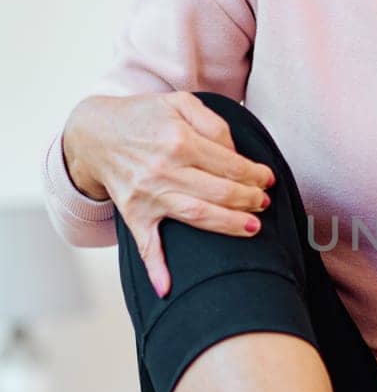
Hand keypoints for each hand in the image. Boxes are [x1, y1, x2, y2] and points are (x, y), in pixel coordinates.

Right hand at [86, 91, 276, 297]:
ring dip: (229, 225)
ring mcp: (148, 194)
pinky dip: (156, 268)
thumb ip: (213, 123)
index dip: (255, 174)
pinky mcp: (134, 213)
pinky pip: (146, 245)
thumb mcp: (180, 103)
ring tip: (253, 228)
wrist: (94, 132)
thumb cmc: (143, 117)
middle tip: (263, 202)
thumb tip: (236, 153)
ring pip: (198, 216)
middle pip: (221, 192)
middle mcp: (164, 170)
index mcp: (179, 140)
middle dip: (250, 199)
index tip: (267, 179)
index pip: (231, 164)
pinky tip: (167, 288)